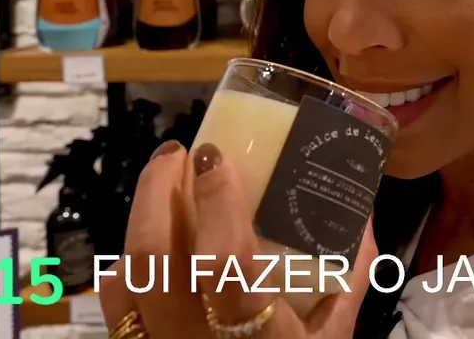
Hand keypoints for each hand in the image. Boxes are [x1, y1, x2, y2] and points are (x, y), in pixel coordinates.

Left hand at [97, 140, 379, 337]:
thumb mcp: (335, 336)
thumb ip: (348, 274)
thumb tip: (358, 207)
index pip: (226, 265)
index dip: (215, 204)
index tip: (215, 158)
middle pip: (154, 257)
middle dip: (158, 191)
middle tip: (178, 154)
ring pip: (126, 276)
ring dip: (141, 218)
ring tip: (165, 184)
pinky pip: (115, 303)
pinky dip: (129, 260)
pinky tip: (154, 240)